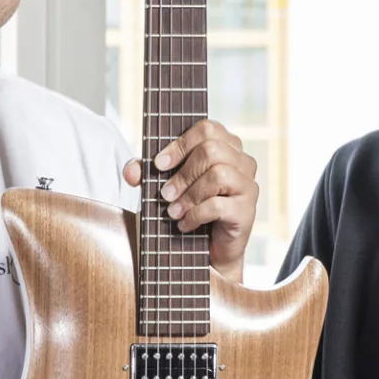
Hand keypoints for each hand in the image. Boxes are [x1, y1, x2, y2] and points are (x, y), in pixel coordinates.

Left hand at [124, 119, 259, 272]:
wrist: (212, 249)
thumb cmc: (192, 208)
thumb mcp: (166, 185)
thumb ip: (147, 173)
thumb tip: (131, 171)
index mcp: (226, 146)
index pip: (207, 129)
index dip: (180, 144)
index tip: (158, 165)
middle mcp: (242, 161)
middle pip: (212, 149)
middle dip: (182, 174)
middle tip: (164, 194)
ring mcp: (248, 185)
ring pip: (218, 175)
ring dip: (189, 195)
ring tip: (172, 212)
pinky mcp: (247, 211)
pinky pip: (219, 205)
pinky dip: (196, 214)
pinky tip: (185, 224)